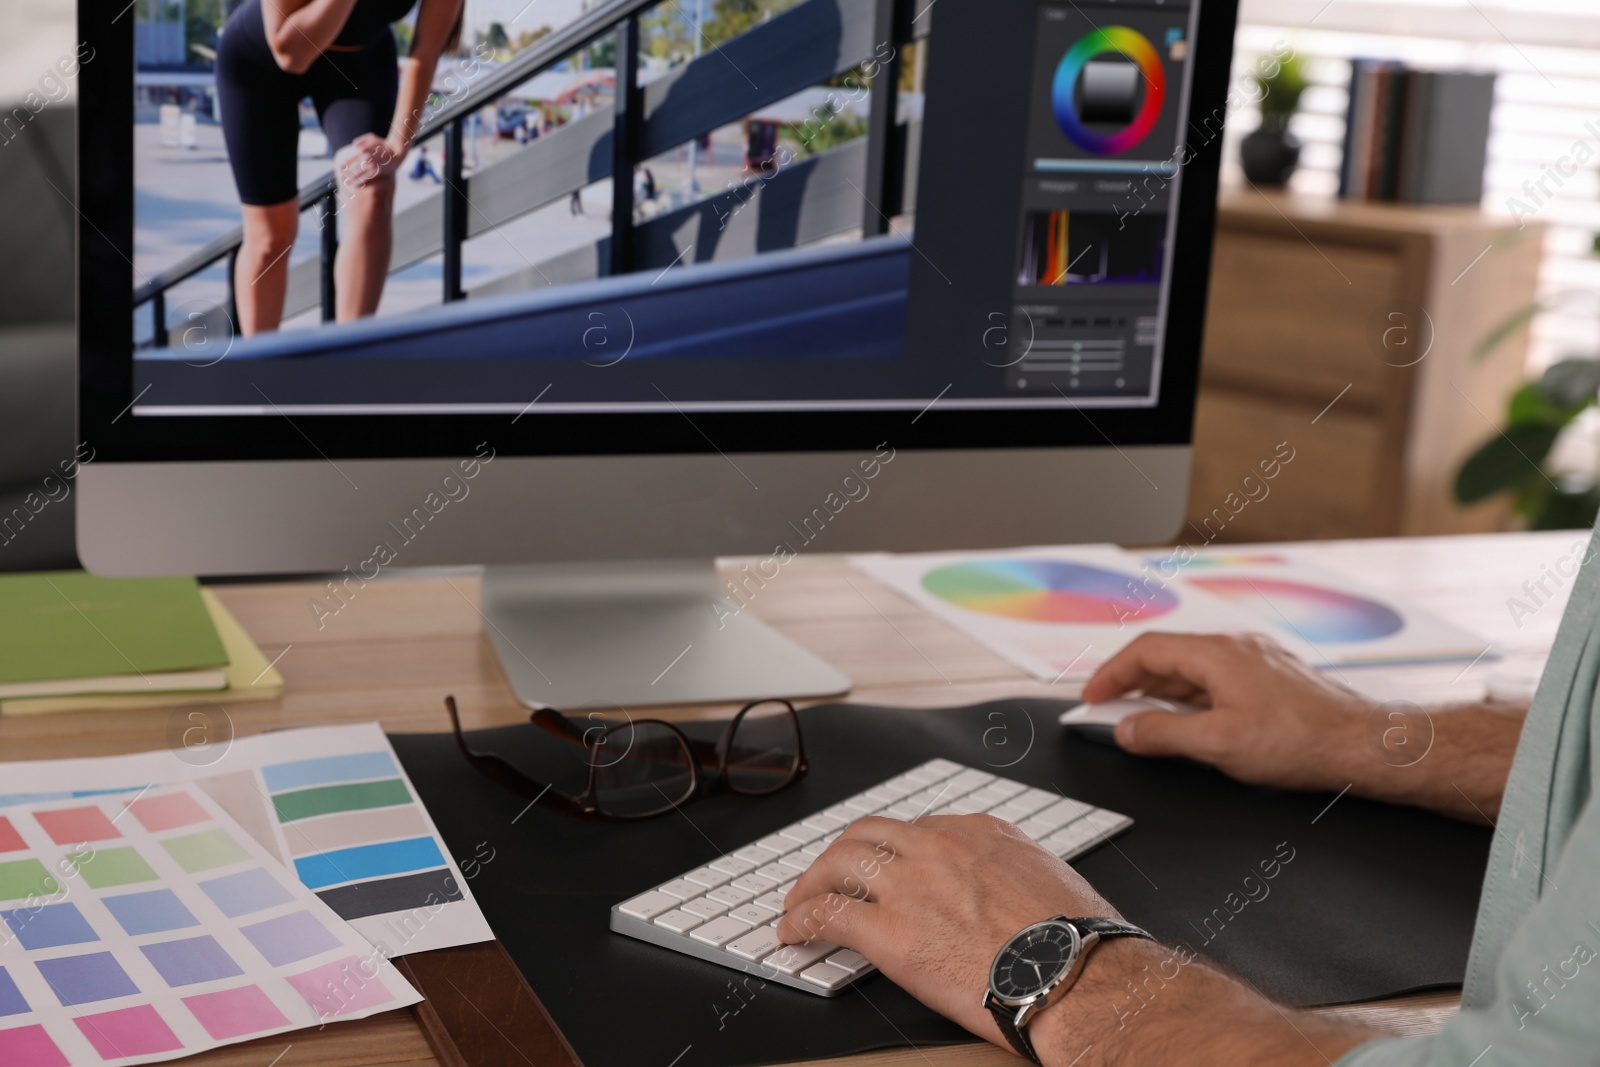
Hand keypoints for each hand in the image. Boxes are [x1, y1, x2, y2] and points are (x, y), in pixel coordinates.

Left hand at [337, 133, 402, 188]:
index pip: (353, 157)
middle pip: (356, 166)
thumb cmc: (383, 144)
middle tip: (341, 177)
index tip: (340, 167)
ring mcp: (375, 165)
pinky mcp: (380, 171)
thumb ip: (362, 140)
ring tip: (346, 183)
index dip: (346, 163)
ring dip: (353, 178)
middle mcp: (369, 157)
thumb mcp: (373, 137)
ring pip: (361, 173)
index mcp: (366, 149)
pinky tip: (356, 186)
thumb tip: (354, 144)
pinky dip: (362, 182)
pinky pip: (369, 178)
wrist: (398, 151)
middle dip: (348, 172)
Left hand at [776, 814, 1127, 1051]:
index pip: (918, 829)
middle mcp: (940, 846)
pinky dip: (803, 918)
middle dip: (840, 856)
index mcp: (982, 833)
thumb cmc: (1078, 944)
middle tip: (826, 877)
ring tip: (798, 902)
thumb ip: (1015, 874)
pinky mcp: (890, 931)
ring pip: (838, 862)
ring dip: (811, 882)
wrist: (1077, 979)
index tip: (882, 868)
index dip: (891, 851)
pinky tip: (795, 930)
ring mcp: (911, 885)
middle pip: (869, 835)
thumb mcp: (1052, 881)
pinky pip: (829, 913)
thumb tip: (1007, 891)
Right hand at [1081, 632, 1371, 792]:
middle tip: (1108, 710)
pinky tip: (1189, 722)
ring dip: (1160, 693)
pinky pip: (1215, 679)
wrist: (1362, 745)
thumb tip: (1128, 731)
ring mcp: (1254, 660)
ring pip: (1191, 669)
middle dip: (1131, 683)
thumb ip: (1164, 735)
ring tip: (1142, 721)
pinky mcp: (1270, 678)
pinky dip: (1189, 697)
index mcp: (1217, 653)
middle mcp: (1235, 647)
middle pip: (1166, 657)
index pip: (1146, 651)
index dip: (1111, 673)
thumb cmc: (1301, 741)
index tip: (1091, 697)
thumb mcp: (1217, 744)